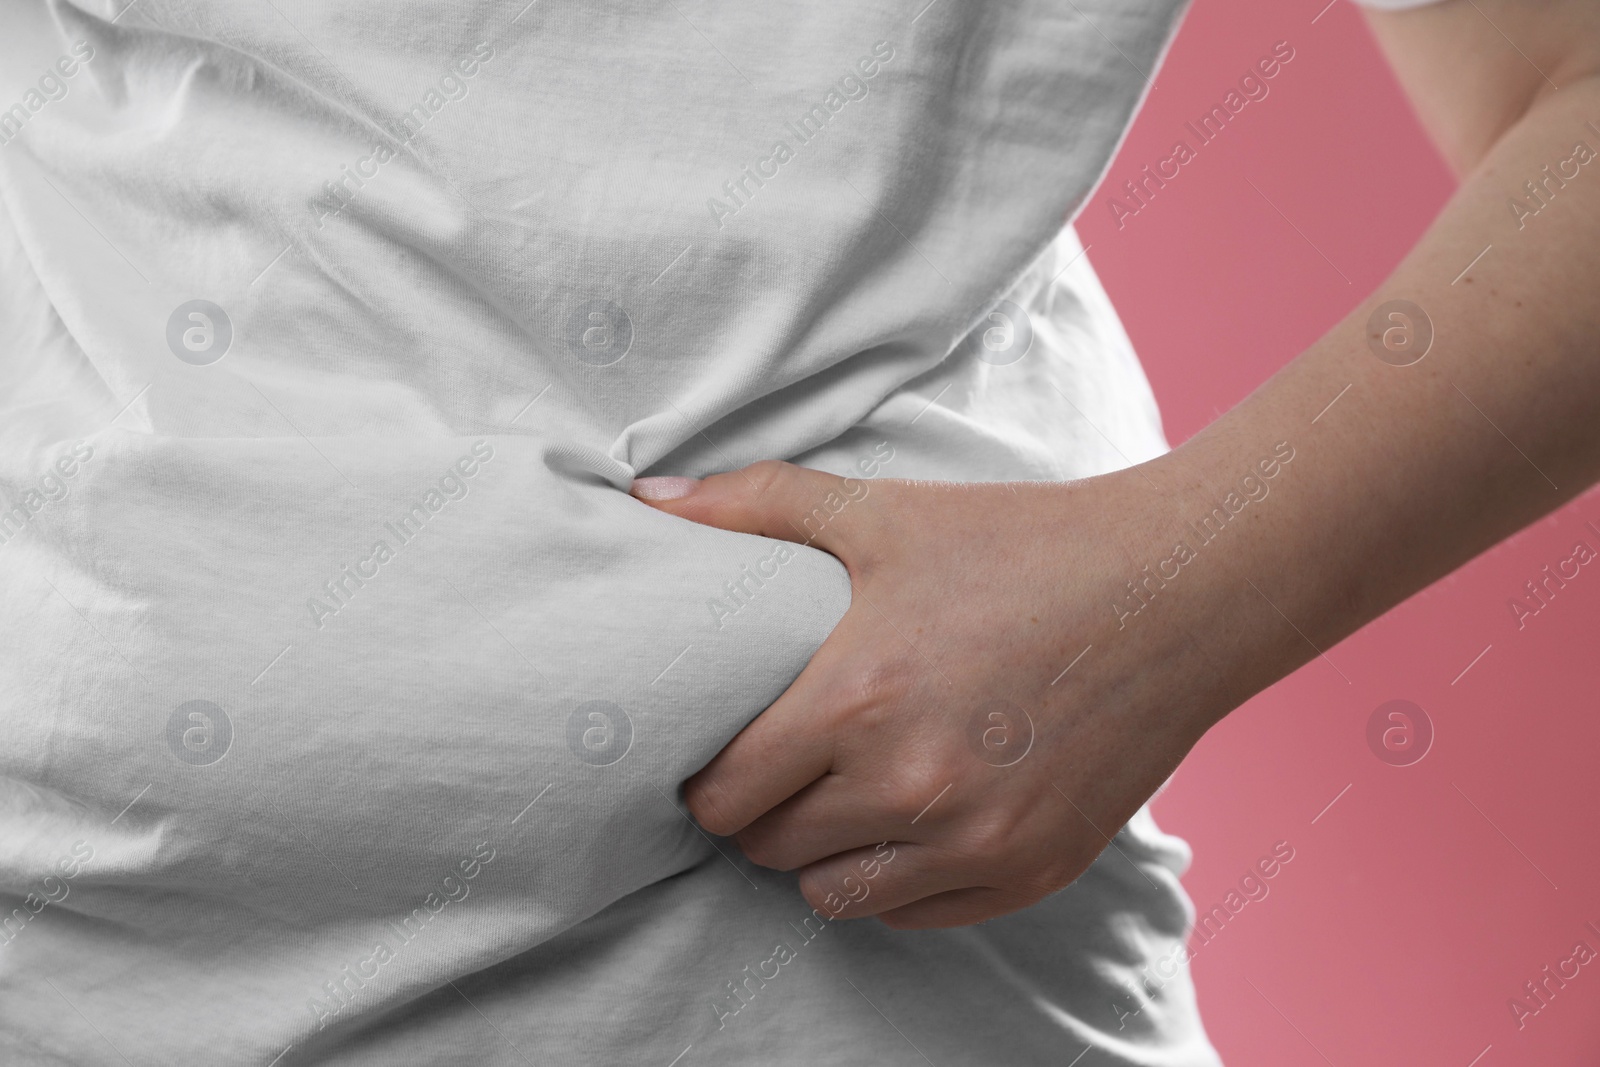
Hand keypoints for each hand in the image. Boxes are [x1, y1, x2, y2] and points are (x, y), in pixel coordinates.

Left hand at [631, 459, 1233, 928]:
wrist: (1176, 589)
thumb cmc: (1023, 545)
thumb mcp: (883, 514)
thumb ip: (755, 507)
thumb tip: (649, 499)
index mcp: (856, 701)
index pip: (726, 795)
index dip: (706, 778)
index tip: (718, 756)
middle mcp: (909, 787)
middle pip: (770, 850)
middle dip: (756, 815)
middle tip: (773, 773)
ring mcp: (976, 841)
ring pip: (835, 897)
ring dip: (818, 858)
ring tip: (834, 804)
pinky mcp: (1032, 870)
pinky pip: (916, 914)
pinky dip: (894, 881)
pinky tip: (904, 825)